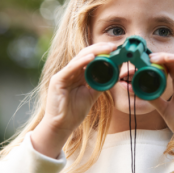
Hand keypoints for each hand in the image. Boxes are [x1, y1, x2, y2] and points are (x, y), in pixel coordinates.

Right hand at [31, 42, 116, 157]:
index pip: (90, 59)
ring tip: (106, 49)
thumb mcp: (91, 95)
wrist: (61, 126)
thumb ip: (100, 84)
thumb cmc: (74, 112)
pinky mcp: (57, 80)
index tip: (116, 51)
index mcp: (77, 75)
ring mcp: (63, 75)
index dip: (102, 53)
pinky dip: (81, 62)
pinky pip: (70, 68)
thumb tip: (113, 75)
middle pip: (85, 55)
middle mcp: (70, 72)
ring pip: (78, 59)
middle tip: (113, 46)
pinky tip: (91, 58)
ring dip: (93, 52)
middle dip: (100, 49)